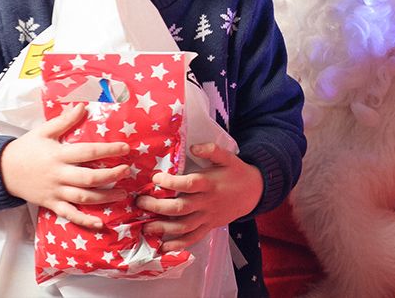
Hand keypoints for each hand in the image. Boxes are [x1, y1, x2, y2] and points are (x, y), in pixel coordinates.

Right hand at [0, 103, 129, 228]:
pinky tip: (100, 224)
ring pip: (83, 198)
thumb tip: (82, 106)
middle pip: (89, 178)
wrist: (1, 171)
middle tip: (126, 171)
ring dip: (105, 197)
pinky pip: (69, 215)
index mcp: (59, 154)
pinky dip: (85, 221)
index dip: (109, 150)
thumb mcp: (43, 131)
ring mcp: (55, 192)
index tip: (125, 148)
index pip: (88, 152)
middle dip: (111, 175)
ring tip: (122, 193)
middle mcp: (59, 175)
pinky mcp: (51, 204)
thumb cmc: (25, 149)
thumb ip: (64, 120)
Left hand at [135, 143, 263, 251]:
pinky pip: (193, 238)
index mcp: (210, 183)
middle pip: (180, 208)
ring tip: (145, 226)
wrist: (254, 192)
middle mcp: (207, 202)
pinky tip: (163, 246)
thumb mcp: (227, 157)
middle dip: (158, 206)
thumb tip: (193, 147)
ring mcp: (207, 217)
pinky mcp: (208, 227)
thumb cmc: (236, 172)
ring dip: (163, 227)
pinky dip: (178, 244)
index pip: (188, 184)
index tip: (156, 178)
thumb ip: (211, 150)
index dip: (171, 182)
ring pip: (183, 226)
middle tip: (140, 202)